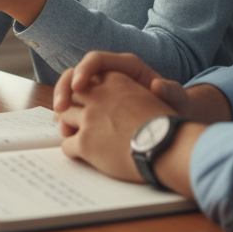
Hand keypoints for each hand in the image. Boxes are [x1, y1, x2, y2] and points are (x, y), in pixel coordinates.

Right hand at [53, 52, 190, 133]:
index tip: (79, 87)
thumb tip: (159, 85)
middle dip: (65, 88)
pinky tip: (66, 132)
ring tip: (60, 124)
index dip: (84, 70)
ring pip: (71, 92)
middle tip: (61, 108)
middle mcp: (109, 76)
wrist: (172, 125)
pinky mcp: (96, 108)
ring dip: (62, 106)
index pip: (97, 60)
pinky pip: (76, 109)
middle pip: (77, 73)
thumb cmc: (174, 108)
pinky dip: (68, 118)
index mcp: (125, 67)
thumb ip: (170, 91)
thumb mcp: (176, 99)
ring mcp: (100, 92)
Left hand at [56, 71, 176, 182]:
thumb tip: (133, 92)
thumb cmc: (165, 125)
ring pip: (64, 119)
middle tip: (65, 118)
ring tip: (72, 136)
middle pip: (70, 96)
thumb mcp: (148, 96)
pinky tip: (80, 155)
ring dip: (66, 128)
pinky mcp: (85, 142)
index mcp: (115, 79)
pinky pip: (67, 144)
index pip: (87, 76)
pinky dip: (71, 150)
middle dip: (66, 106)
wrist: (168, 147)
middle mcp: (98, 96)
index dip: (78, 86)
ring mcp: (89, 119)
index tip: (76, 94)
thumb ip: (127, 93)